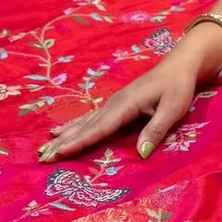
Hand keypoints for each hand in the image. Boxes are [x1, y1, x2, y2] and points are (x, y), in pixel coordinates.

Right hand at [38, 46, 201, 162]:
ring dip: (64, 136)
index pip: (98, 128)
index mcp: (125, 105)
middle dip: (63, 142)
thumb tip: (141, 154)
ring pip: (83, 122)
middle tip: (42, 156)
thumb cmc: (178, 88)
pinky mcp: (115, 104)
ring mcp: (112, 103)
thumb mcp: (173, 110)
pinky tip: (62, 131)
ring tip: (45, 147)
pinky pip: (89, 118)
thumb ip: (155, 130)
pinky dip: (74, 126)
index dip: (78, 142)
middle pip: (84, 127)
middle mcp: (113, 104)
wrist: (179, 66)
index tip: (59, 153)